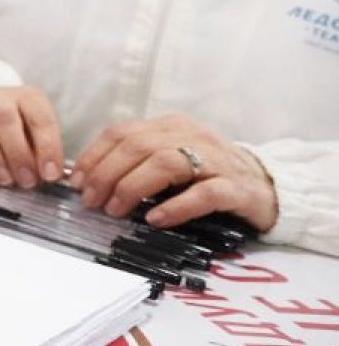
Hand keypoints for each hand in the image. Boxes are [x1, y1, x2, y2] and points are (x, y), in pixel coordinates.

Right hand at [0, 85, 64, 187]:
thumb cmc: (20, 129)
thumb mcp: (37, 135)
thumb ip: (42, 151)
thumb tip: (48, 176)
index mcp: (27, 97)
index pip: (39, 119)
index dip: (47, 148)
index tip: (50, 175)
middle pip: (5, 119)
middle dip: (18, 154)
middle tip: (27, 182)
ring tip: (4, 180)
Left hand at [70, 115, 278, 232]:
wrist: (268, 188)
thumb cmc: (209, 175)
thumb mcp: (171, 160)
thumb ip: (138, 163)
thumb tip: (90, 180)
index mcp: (171, 126)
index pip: (122, 133)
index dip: (95, 157)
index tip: (77, 182)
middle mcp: (192, 136)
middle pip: (138, 147)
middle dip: (107, 174)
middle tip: (92, 202)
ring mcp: (216, 160)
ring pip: (166, 163)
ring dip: (133, 188)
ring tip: (116, 211)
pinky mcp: (236, 188)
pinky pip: (204, 193)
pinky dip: (176, 206)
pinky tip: (155, 219)